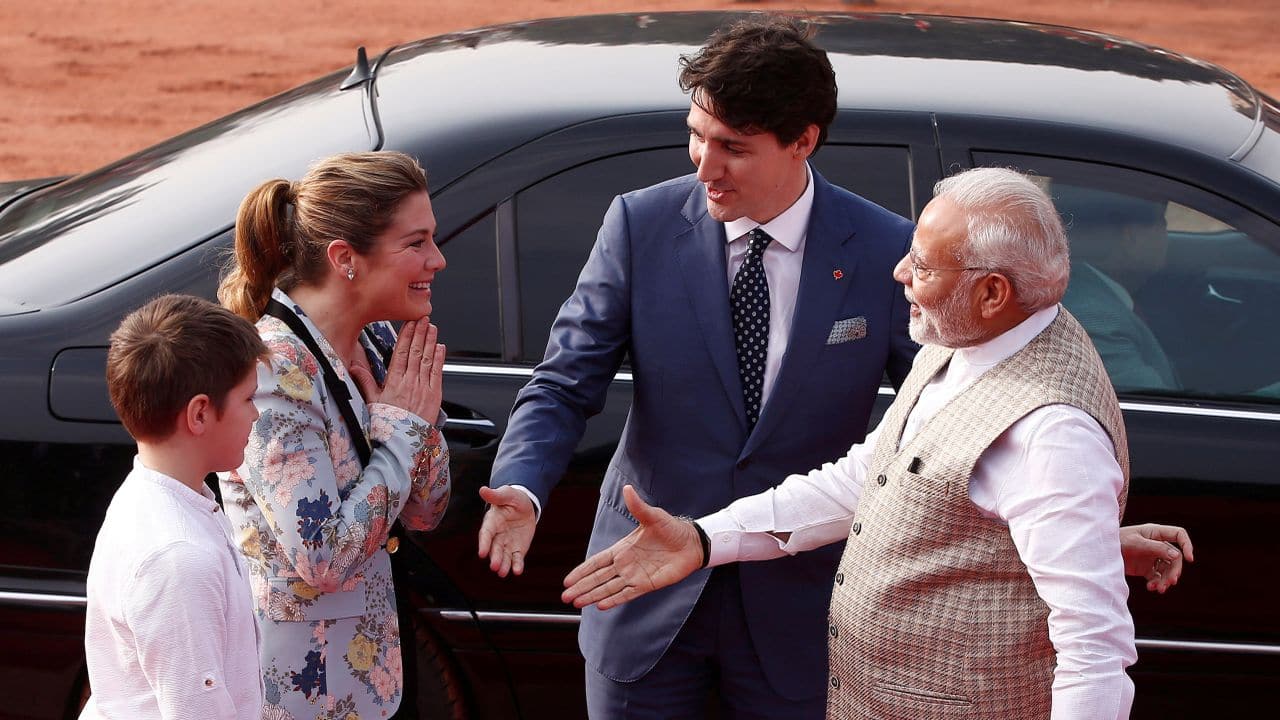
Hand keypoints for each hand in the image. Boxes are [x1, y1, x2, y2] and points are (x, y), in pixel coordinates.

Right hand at [351, 319, 444, 422]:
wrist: (403, 442)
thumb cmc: (388, 423)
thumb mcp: (372, 402)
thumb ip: (365, 381)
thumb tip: (354, 366)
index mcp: (394, 382)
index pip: (400, 353)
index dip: (406, 336)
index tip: (409, 324)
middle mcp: (409, 382)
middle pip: (415, 352)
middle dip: (420, 333)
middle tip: (423, 319)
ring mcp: (423, 387)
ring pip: (427, 359)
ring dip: (431, 341)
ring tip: (432, 327)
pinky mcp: (434, 395)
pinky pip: (437, 372)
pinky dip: (439, 358)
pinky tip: (440, 347)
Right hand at [477, 485, 537, 576]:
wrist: (525, 504)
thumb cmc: (512, 498)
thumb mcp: (506, 494)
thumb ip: (496, 495)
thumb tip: (483, 489)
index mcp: (492, 522)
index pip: (486, 533)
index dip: (484, 543)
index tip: (482, 553)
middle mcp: (497, 535)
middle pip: (494, 548)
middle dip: (494, 557)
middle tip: (495, 567)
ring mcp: (507, 543)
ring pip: (504, 556)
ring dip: (503, 565)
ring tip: (503, 573)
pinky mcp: (517, 548)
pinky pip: (517, 558)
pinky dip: (517, 565)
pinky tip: (518, 571)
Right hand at [561, 485, 702, 610]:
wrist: (691, 543)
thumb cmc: (671, 528)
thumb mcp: (652, 516)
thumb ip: (638, 506)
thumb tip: (628, 489)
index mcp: (622, 549)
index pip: (597, 562)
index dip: (582, 570)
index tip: (567, 579)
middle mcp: (625, 564)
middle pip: (598, 578)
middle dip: (581, 587)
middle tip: (564, 596)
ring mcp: (635, 576)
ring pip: (609, 588)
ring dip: (592, 596)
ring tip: (576, 603)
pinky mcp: (647, 585)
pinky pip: (627, 594)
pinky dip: (614, 600)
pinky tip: (600, 606)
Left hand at [1120, 523, 1194, 592]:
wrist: (1100, 553)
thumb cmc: (1116, 541)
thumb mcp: (1136, 543)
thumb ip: (1156, 548)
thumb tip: (1178, 556)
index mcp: (1155, 533)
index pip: (1178, 535)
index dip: (1187, 545)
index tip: (1190, 559)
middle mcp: (1156, 544)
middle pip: (1175, 558)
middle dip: (1174, 571)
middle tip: (1170, 582)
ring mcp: (1152, 557)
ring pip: (1167, 569)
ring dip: (1166, 580)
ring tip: (1159, 589)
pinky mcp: (1145, 568)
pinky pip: (1157, 577)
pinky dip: (1157, 584)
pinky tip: (1151, 588)